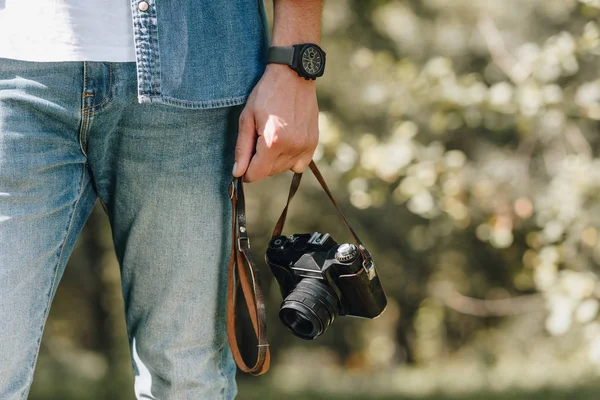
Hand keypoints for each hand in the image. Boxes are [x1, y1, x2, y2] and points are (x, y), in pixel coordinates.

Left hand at [232, 64, 318, 182]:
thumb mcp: (247, 118)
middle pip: (269, 172)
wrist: (293, 76)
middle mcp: (291, 148)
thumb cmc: (266, 94)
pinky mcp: (313, 143)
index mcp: (273, 142)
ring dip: (274, 161)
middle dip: (260, 163)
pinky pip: (299, 165)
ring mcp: (305, 146)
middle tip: (258, 140)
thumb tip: (238, 173)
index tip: (243, 163)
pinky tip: (286, 144)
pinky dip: (290, 159)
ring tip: (273, 138)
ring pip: (283, 169)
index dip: (246, 173)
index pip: (256, 174)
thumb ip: (242, 149)